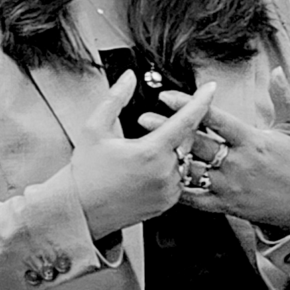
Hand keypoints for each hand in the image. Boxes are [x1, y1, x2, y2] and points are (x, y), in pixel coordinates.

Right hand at [69, 74, 216, 241]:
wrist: (79, 211)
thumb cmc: (85, 173)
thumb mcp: (94, 128)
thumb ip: (115, 98)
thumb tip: (129, 78)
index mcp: (150, 153)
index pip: (186, 121)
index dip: (201, 101)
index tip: (210, 88)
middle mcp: (164, 174)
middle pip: (187, 140)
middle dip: (177, 126)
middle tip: (151, 126)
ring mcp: (167, 192)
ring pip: (183, 159)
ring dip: (172, 149)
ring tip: (144, 151)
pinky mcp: (166, 204)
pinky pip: (178, 179)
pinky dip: (170, 168)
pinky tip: (147, 168)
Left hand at [144, 79, 289, 235]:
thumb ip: (282, 97)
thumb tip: (276, 70)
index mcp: (251, 141)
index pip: (215, 120)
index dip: (190, 106)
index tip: (166, 96)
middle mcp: (237, 163)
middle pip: (196, 144)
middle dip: (168, 131)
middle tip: (144, 120)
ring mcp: (229, 186)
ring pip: (192, 171)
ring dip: (169, 158)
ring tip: (147, 148)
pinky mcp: (225, 205)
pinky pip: (196, 199)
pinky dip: (178, 190)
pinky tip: (161, 179)